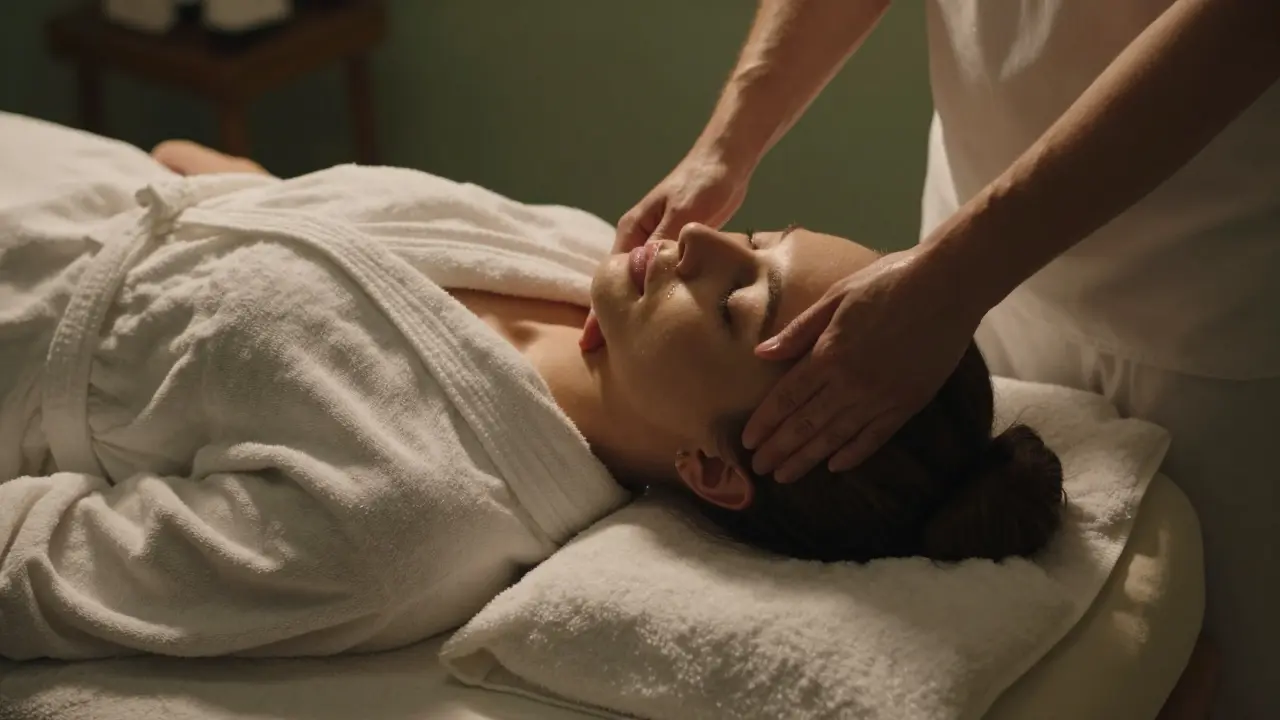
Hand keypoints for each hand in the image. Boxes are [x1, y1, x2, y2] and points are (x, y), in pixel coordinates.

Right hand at [583, 145, 752, 351]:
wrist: (727, 161)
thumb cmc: (703, 182)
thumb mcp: (685, 213)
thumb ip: (664, 240)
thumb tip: (644, 269)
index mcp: (633, 231)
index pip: (610, 280)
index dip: (598, 313)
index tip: (589, 344)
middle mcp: (640, 241)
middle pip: (622, 288)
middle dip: (612, 319)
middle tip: (603, 358)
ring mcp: (658, 247)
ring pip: (642, 289)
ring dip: (635, 314)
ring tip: (628, 349)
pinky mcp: (679, 252)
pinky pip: (663, 284)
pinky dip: (658, 303)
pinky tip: (660, 324)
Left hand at [740, 246, 982, 481]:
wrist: (949, 286)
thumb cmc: (888, 282)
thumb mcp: (835, 296)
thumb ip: (799, 331)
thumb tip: (762, 354)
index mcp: (829, 354)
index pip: (787, 398)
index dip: (765, 423)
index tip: (748, 442)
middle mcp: (851, 383)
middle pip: (806, 424)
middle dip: (779, 449)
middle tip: (759, 469)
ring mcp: (881, 397)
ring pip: (836, 437)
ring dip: (808, 459)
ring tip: (785, 476)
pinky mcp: (908, 403)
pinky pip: (875, 437)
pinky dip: (854, 454)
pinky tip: (836, 466)